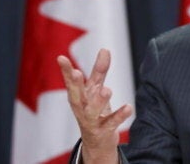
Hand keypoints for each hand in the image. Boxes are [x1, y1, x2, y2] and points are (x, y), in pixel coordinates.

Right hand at [57, 49, 132, 163]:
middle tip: (77, 72)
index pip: (70, 82)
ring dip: (98, 101)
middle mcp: (81, 108)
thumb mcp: (95, 89)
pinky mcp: (103, 131)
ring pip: (92, 112)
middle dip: (75, 85)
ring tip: (107, 90)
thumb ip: (99, 70)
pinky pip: (111, 123)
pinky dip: (119, 116)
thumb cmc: (93, 109)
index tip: (61, 58)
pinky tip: (128, 107)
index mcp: (78, 96)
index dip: (65, 71)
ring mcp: (90, 121)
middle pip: (75, 97)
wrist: (97, 141)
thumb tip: (105, 49)